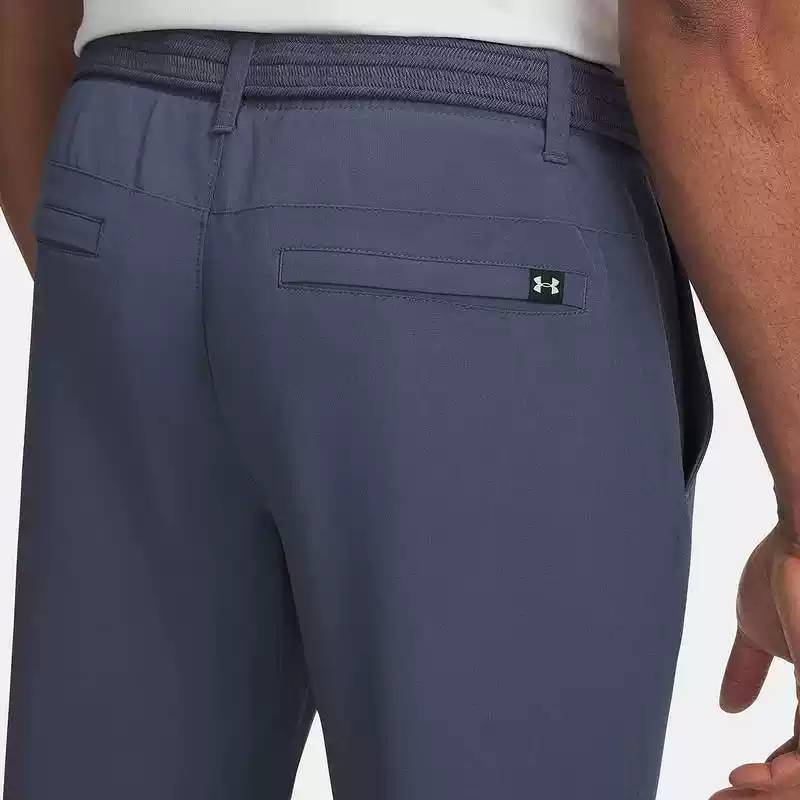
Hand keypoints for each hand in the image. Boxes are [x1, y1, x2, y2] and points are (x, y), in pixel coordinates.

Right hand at [712, 523, 799, 797]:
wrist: (798, 532)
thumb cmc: (782, 568)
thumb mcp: (756, 628)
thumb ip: (747, 669)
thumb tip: (728, 706)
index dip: (772, 774)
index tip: (732, 782)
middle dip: (767, 791)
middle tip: (722, 798)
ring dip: (776, 785)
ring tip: (735, 788)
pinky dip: (794, 764)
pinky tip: (766, 774)